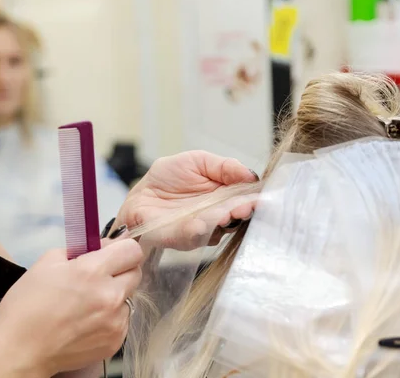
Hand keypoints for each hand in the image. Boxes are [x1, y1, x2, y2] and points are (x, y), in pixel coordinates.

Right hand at [0, 236, 142, 376]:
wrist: (20, 350)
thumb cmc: (27, 305)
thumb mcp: (48, 262)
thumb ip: (80, 250)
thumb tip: (103, 247)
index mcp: (93, 272)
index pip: (132, 251)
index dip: (122, 249)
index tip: (112, 254)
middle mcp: (111, 296)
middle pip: (136, 272)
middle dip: (122, 270)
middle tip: (100, 276)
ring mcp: (116, 321)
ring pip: (130, 297)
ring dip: (117, 295)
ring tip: (90, 303)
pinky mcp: (116, 341)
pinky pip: (123, 320)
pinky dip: (112, 317)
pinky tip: (89, 321)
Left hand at [115, 151, 258, 249]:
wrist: (141, 192)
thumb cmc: (168, 177)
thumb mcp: (199, 161)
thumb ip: (225, 166)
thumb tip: (251, 175)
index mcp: (224, 197)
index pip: (244, 199)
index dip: (252, 198)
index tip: (258, 196)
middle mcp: (216, 216)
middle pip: (234, 216)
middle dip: (240, 211)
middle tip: (245, 206)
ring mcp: (200, 229)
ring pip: (216, 228)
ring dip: (221, 222)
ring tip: (226, 214)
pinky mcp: (180, 239)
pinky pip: (190, 237)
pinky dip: (195, 232)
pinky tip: (199, 224)